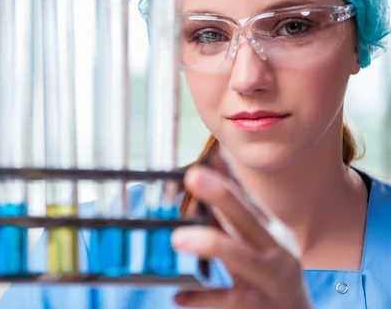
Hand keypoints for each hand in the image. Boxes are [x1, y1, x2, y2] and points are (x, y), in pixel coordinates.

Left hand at [171, 163, 312, 308]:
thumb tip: (210, 163)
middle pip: (248, 217)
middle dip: (222, 194)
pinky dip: (202, 297)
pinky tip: (178, 295)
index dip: (223, 178)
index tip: (201, 159)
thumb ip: (231, 207)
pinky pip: (229, 300)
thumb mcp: (252, 238)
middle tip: (192, 176)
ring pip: (242, 257)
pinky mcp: (260, 305)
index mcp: (271, 228)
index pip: (246, 197)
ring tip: (177, 238)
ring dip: (210, 244)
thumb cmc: (268, 270)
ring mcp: (271, 278)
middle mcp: (276, 248)